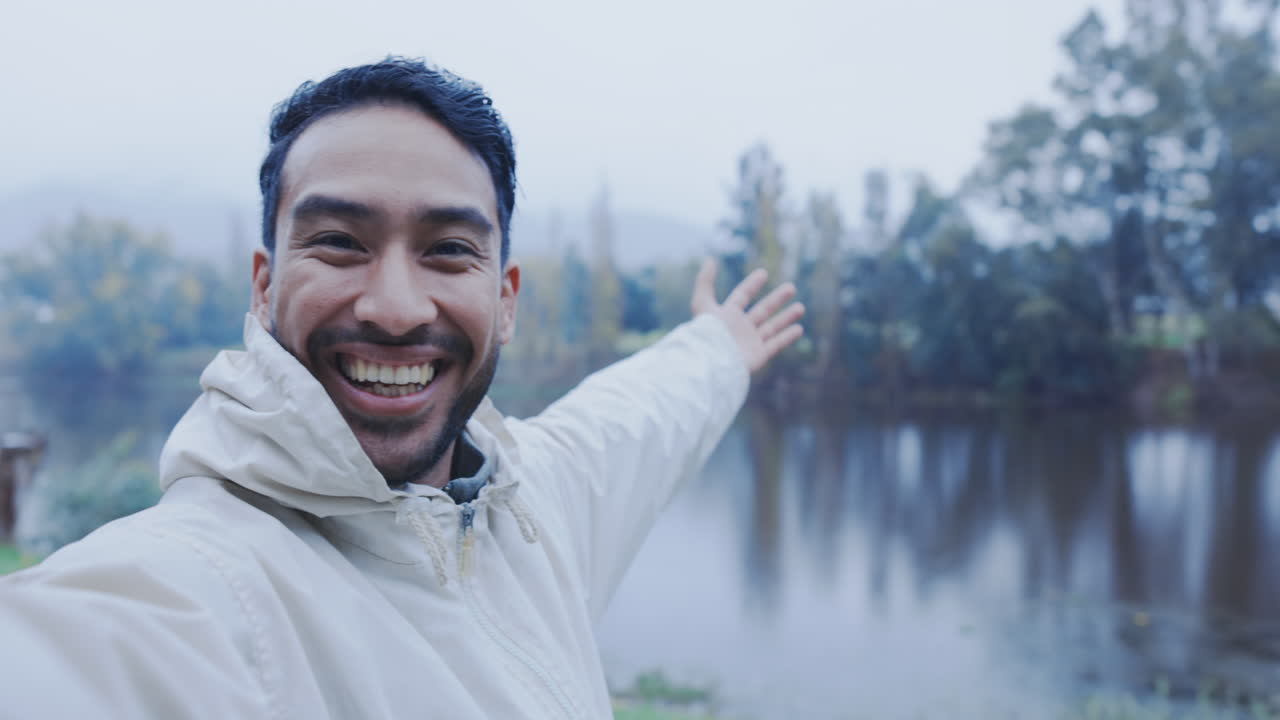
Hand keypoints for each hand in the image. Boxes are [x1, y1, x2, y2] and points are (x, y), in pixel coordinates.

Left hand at [690, 258, 804, 374]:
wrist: (711, 361)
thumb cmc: (707, 333)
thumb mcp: (702, 303)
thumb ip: (705, 281)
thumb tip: (709, 259)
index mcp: (727, 315)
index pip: (742, 295)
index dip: (752, 284)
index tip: (763, 272)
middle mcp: (740, 328)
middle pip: (762, 310)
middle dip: (776, 299)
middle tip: (791, 287)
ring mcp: (750, 342)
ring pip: (771, 327)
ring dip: (786, 317)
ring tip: (801, 307)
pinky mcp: (758, 356)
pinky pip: (775, 345)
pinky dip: (787, 337)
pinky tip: (799, 329)